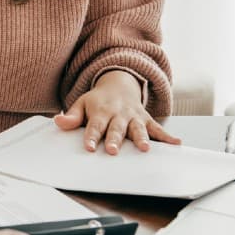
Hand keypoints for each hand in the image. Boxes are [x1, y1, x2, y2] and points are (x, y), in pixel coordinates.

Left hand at [55, 70, 180, 153]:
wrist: (119, 84)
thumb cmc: (98, 100)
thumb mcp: (82, 103)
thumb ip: (72, 116)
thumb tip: (58, 121)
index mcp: (100, 112)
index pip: (94, 126)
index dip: (91, 137)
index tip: (88, 148)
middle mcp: (118, 114)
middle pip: (116, 129)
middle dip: (115, 139)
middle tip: (113, 150)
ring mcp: (133, 117)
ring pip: (138, 128)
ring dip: (141, 138)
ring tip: (144, 149)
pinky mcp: (145, 119)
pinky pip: (157, 128)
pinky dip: (167, 136)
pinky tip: (176, 143)